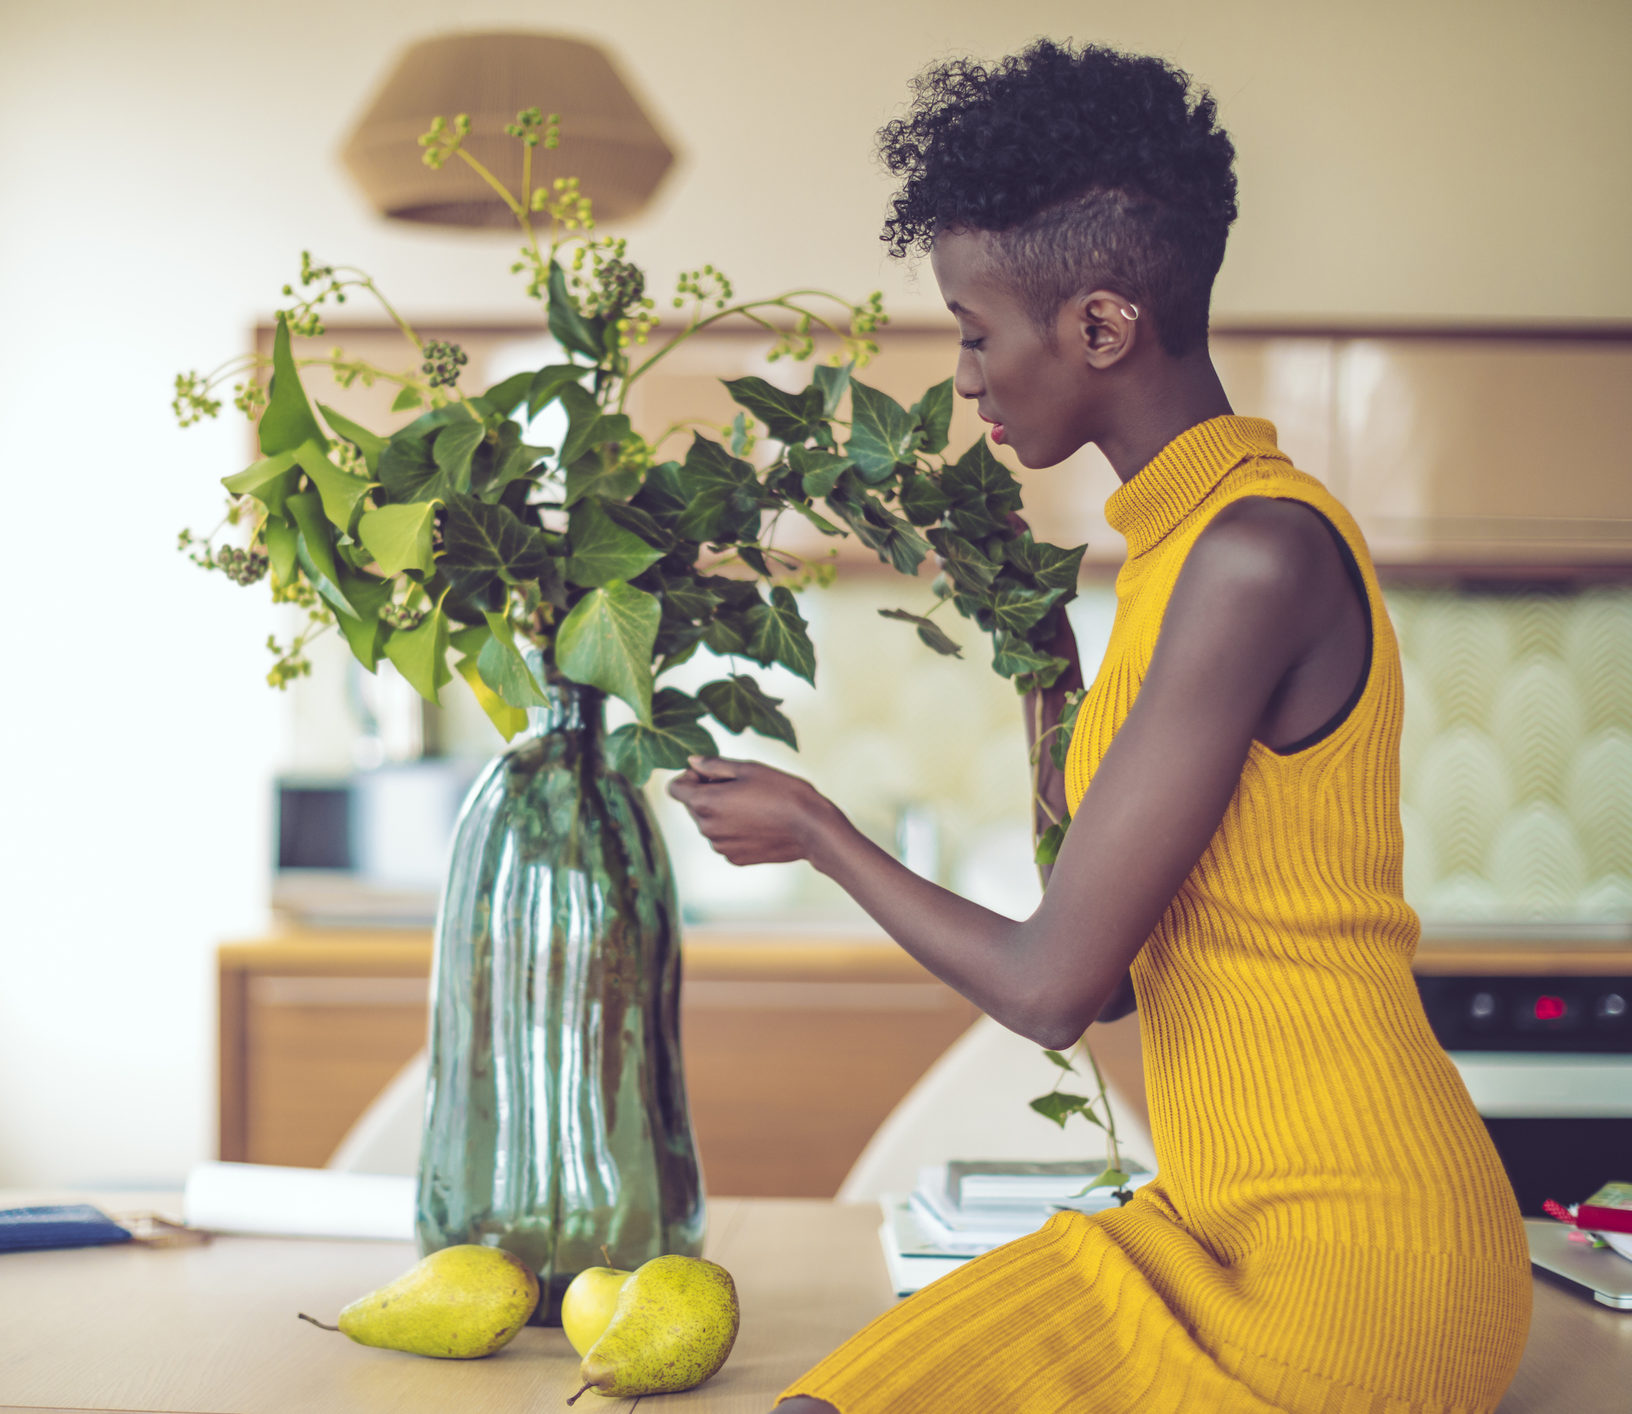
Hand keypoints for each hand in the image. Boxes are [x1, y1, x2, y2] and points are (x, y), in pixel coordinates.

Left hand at [666, 757, 839, 866]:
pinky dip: (734, 830)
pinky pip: (725, 839)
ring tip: (754, 805)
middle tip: (741, 786)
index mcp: (704, 803)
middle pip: (692, 805)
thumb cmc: (781, 791)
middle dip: (707, 793)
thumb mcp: (747, 768)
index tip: (713, 773)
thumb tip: (691, 761)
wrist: (811, 828)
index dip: (689, 776)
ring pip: (709, 823)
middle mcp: (706, 829)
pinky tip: (759, 823)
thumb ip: (713, 764)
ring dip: (722, 812)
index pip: (674, 788)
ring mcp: (720, 847)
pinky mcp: (735, 859)